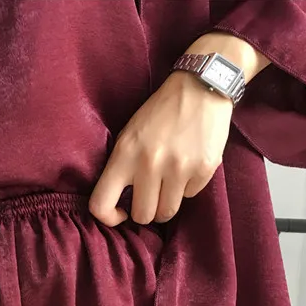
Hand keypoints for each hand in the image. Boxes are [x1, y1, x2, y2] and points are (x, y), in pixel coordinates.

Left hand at [89, 70, 232, 226]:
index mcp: (124, 154)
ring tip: (168, 185)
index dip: (109, 218)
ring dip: (166, 204)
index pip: (101, 204)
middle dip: (146, 212)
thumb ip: (121, 168)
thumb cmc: (159, 114)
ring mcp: (179, 167)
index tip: (120, 213)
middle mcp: (149, 163)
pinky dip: (188, 187)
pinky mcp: (204, 168)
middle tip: (150, 198)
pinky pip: (190, 196)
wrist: (200, 87)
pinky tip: (188, 166)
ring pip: (167, 213)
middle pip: (142, 216)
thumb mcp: (128, 135)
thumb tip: (119, 205)